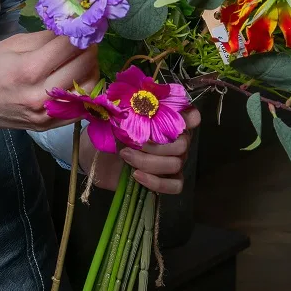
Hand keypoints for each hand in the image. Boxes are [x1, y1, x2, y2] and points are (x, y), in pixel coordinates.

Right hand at [0, 30, 98, 131]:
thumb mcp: (11, 44)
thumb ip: (45, 38)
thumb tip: (71, 30)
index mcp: (28, 69)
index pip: (70, 46)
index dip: (81, 32)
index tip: (85, 24)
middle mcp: (40, 94)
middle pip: (84, 67)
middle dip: (89, 48)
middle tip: (86, 39)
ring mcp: (44, 114)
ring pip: (87, 88)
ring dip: (90, 69)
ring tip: (82, 58)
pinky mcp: (46, 126)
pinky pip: (79, 108)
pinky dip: (84, 91)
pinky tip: (77, 79)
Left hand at [83, 106, 201, 193]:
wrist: (98, 158)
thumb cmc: (112, 134)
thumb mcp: (118, 119)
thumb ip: (132, 111)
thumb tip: (138, 104)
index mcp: (169, 122)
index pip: (192, 117)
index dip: (188, 116)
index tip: (170, 115)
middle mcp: (177, 142)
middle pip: (182, 145)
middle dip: (156, 146)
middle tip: (133, 144)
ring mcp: (175, 162)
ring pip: (175, 164)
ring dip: (147, 162)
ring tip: (126, 156)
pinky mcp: (167, 181)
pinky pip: (174, 186)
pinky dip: (155, 182)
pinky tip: (137, 175)